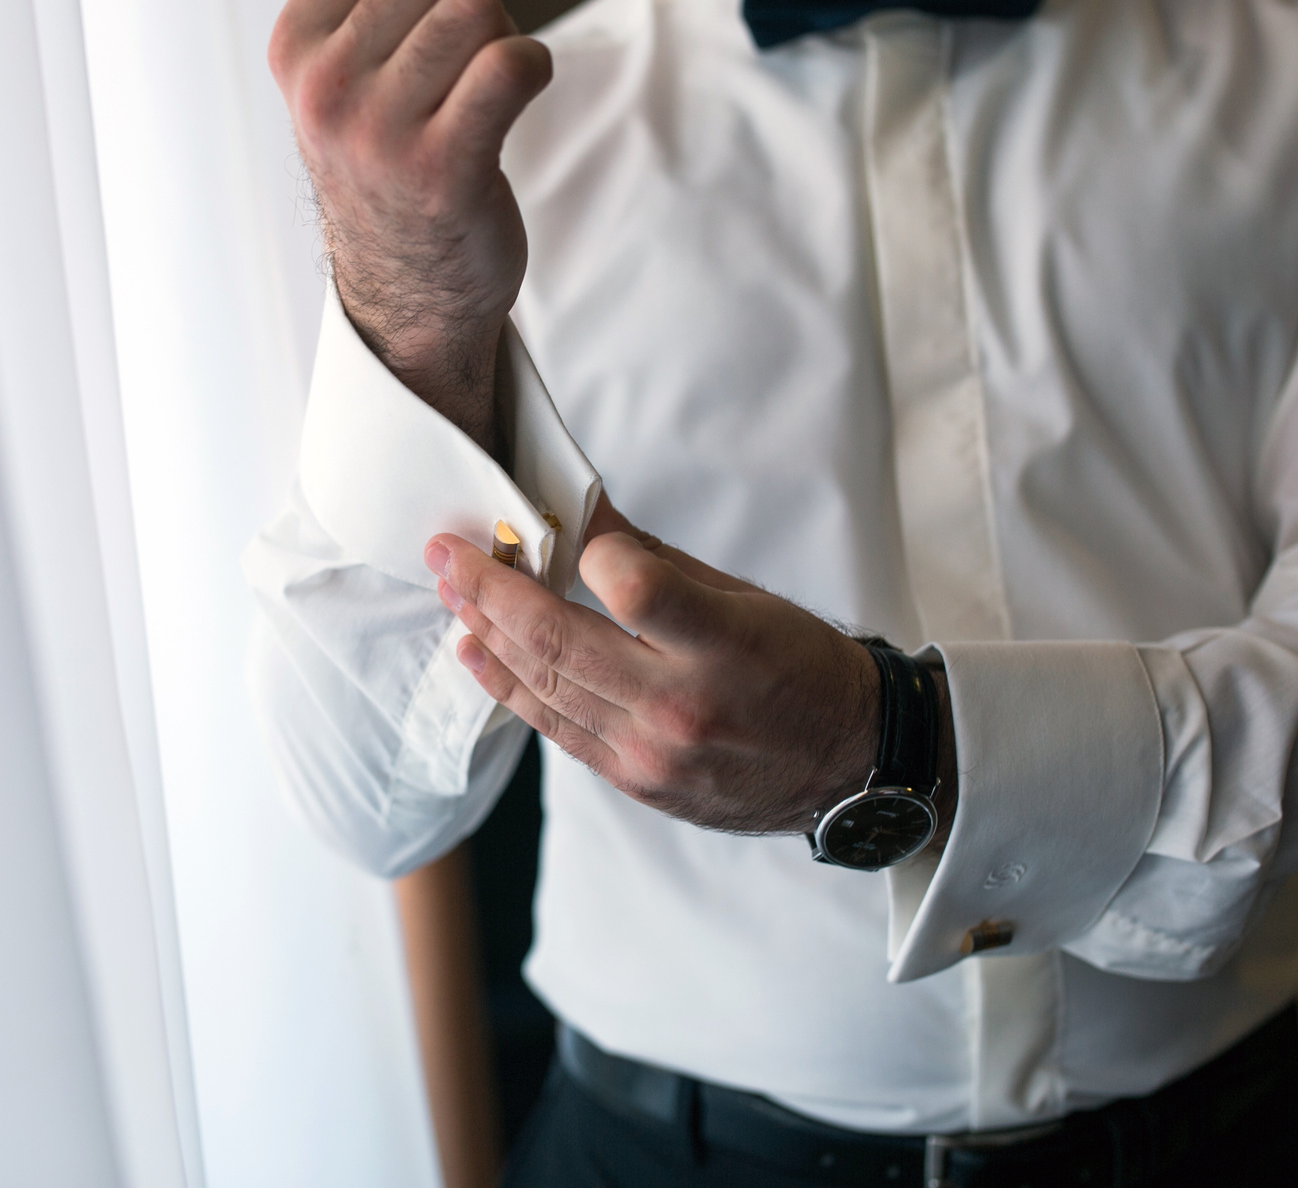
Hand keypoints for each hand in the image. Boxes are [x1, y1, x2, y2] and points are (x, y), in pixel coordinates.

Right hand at [269, 0, 551, 448]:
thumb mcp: (372, 57)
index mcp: (296, 47)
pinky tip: (515, 100)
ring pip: (479, 10)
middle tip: (476, 47)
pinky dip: (533, 69)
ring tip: (486, 85)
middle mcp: (325, 88)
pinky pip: (513, 65)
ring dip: (505, 38)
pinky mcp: (444, 170)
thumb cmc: (395, 160)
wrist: (410, 287)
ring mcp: (379, 133)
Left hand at [425, 501, 955, 835]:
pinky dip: (510, 688)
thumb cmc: (805, 669)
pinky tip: (478, 653)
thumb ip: (659, 563)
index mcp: (725, 646)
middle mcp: (682, 706)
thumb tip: (583, 515)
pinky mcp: (636, 782)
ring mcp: (652, 753)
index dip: (593, 550)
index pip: (637, 588)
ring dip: (488, 635)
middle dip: (492, 589)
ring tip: (453, 594)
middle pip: (561, 641)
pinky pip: (557, 729)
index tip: (568, 527)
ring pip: (545, 687)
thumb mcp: (747, 599)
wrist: (849, 767)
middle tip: (449, 553)